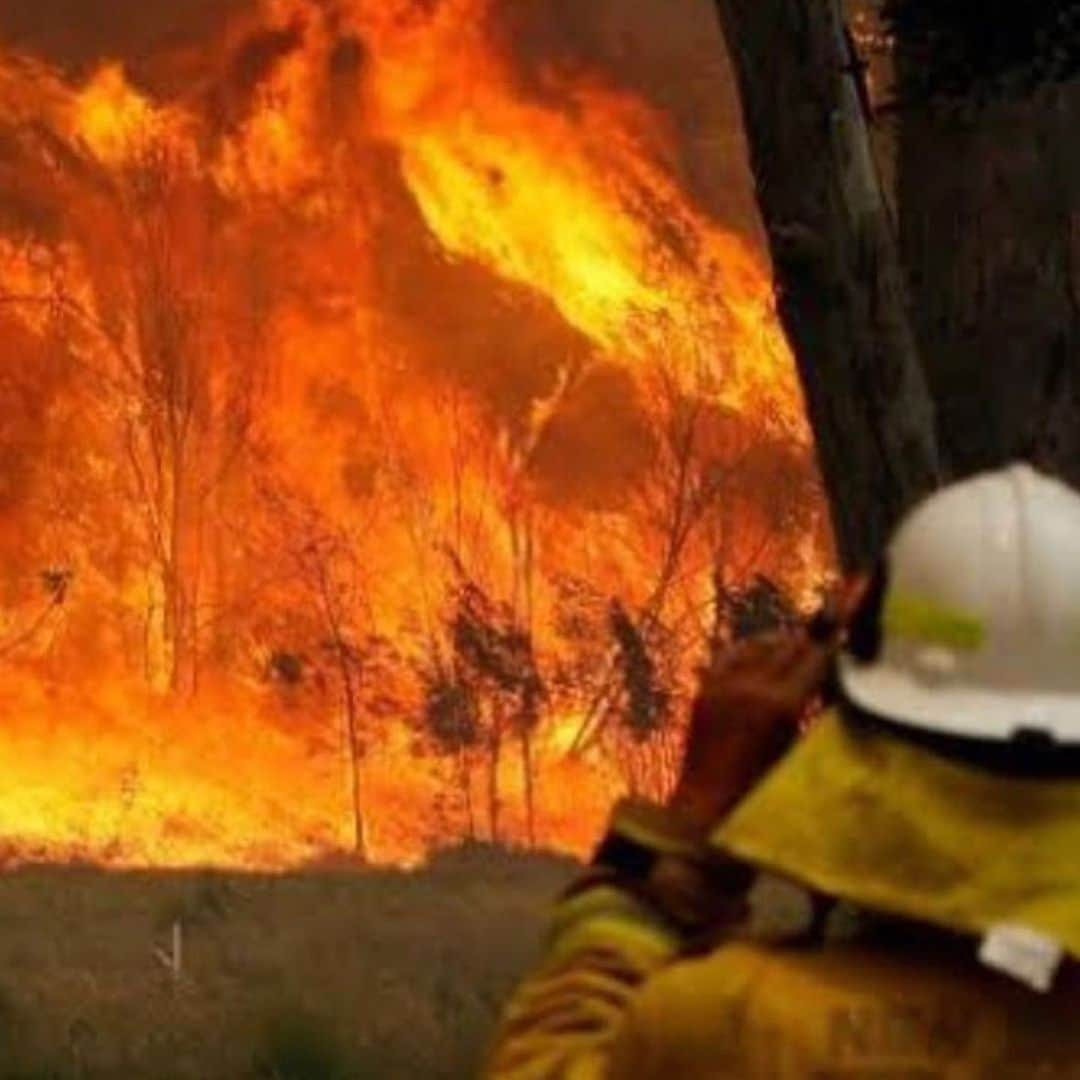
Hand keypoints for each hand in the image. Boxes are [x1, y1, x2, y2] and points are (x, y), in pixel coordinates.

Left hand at [668, 579, 865, 833]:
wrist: (705, 818)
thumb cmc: (765, 800)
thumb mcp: (803, 754)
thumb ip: (819, 708)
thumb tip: (836, 673)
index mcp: (780, 705)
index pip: (819, 650)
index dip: (842, 618)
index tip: (861, 583)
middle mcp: (748, 685)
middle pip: (793, 642)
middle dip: (819, 629)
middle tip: (846, 607)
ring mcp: (721, 685)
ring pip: (763, 644)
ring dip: (787, 643)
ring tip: (806, 654)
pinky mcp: (703, 689)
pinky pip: (734, 655)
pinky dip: (756, 653)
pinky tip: (768, 660)